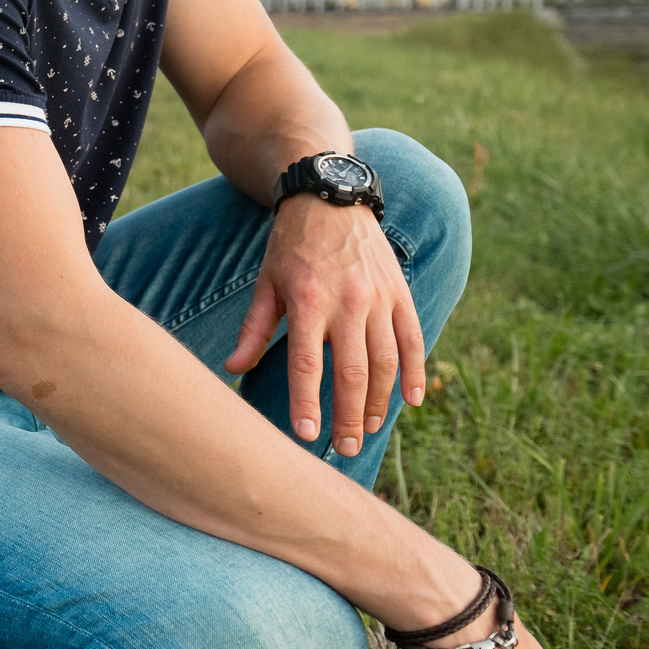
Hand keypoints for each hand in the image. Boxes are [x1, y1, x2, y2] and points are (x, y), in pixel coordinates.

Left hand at [226, 196, 425, 456]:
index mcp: (307, 301)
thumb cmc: (291, 247)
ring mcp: (379, 298)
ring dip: (379, 401)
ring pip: (385, 361)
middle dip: (348, 415)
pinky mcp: (400, 293)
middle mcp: (347, 301)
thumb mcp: (265, 284)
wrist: (329, 200)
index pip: (307, 364)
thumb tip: (233, 368)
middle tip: (346, 448)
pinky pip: (412, 339)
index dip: (308, 402)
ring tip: (369, 429)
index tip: (307, 435)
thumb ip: (254, 329)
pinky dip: (416, 372)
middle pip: (351, 371)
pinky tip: (411, 401)